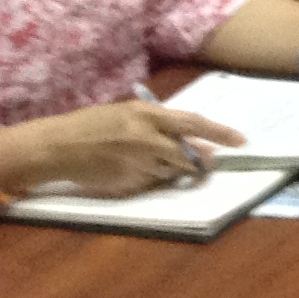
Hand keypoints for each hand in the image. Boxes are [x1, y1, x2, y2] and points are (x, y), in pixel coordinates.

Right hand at [0, 100, 241, 197]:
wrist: (57, 146)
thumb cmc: (93, 125)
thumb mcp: (127, 114)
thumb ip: (159, 125)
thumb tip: (193, 140)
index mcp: (146, 114)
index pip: (193, 123)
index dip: (220, 132)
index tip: (241, 141)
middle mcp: (145, 139)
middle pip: (188, 155)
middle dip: (201, 161)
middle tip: (207, 163)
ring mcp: (137, 163)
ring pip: (172, 171)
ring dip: (173, 169)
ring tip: (150, 160)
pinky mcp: (128, 182)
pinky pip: (151, 183)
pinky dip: (150, 178)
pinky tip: (131, 169)